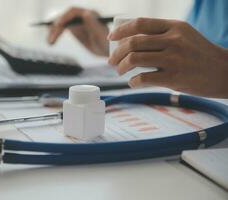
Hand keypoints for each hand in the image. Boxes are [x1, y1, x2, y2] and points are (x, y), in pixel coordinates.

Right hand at [47, 7, 108, 55]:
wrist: (108, 52)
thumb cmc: (108, 44)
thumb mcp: (101, 36)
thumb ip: (94, 24)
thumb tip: (85, 13)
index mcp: (90, 14)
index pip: (73, 12)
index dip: (64, 17)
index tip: (57, 26)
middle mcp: (82, 15)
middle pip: (64, 18)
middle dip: (56, 28)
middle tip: (51, 41)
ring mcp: (77, 22)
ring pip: (61, 23)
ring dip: (53, 32)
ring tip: (50, 43)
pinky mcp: (74, 28)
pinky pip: (61, 28)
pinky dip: (55, 33)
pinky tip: (50, 40)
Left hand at [108, 18, 227, 97]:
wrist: (224, 72)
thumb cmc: (199, 54)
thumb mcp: (184, 36)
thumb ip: (162, 35)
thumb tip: (131, 42)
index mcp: (174, 26)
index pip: (139, 24)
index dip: (121, 30)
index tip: (111, 38)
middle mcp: (173, 40)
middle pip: (133, 43)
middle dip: (116, 53)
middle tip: (112, 61)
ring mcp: (174, 59)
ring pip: (135, 59)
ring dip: (121, 67)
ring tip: (119, 71)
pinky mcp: (174, 77)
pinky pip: (144, 78)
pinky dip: (133, 81)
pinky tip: (133, 83)